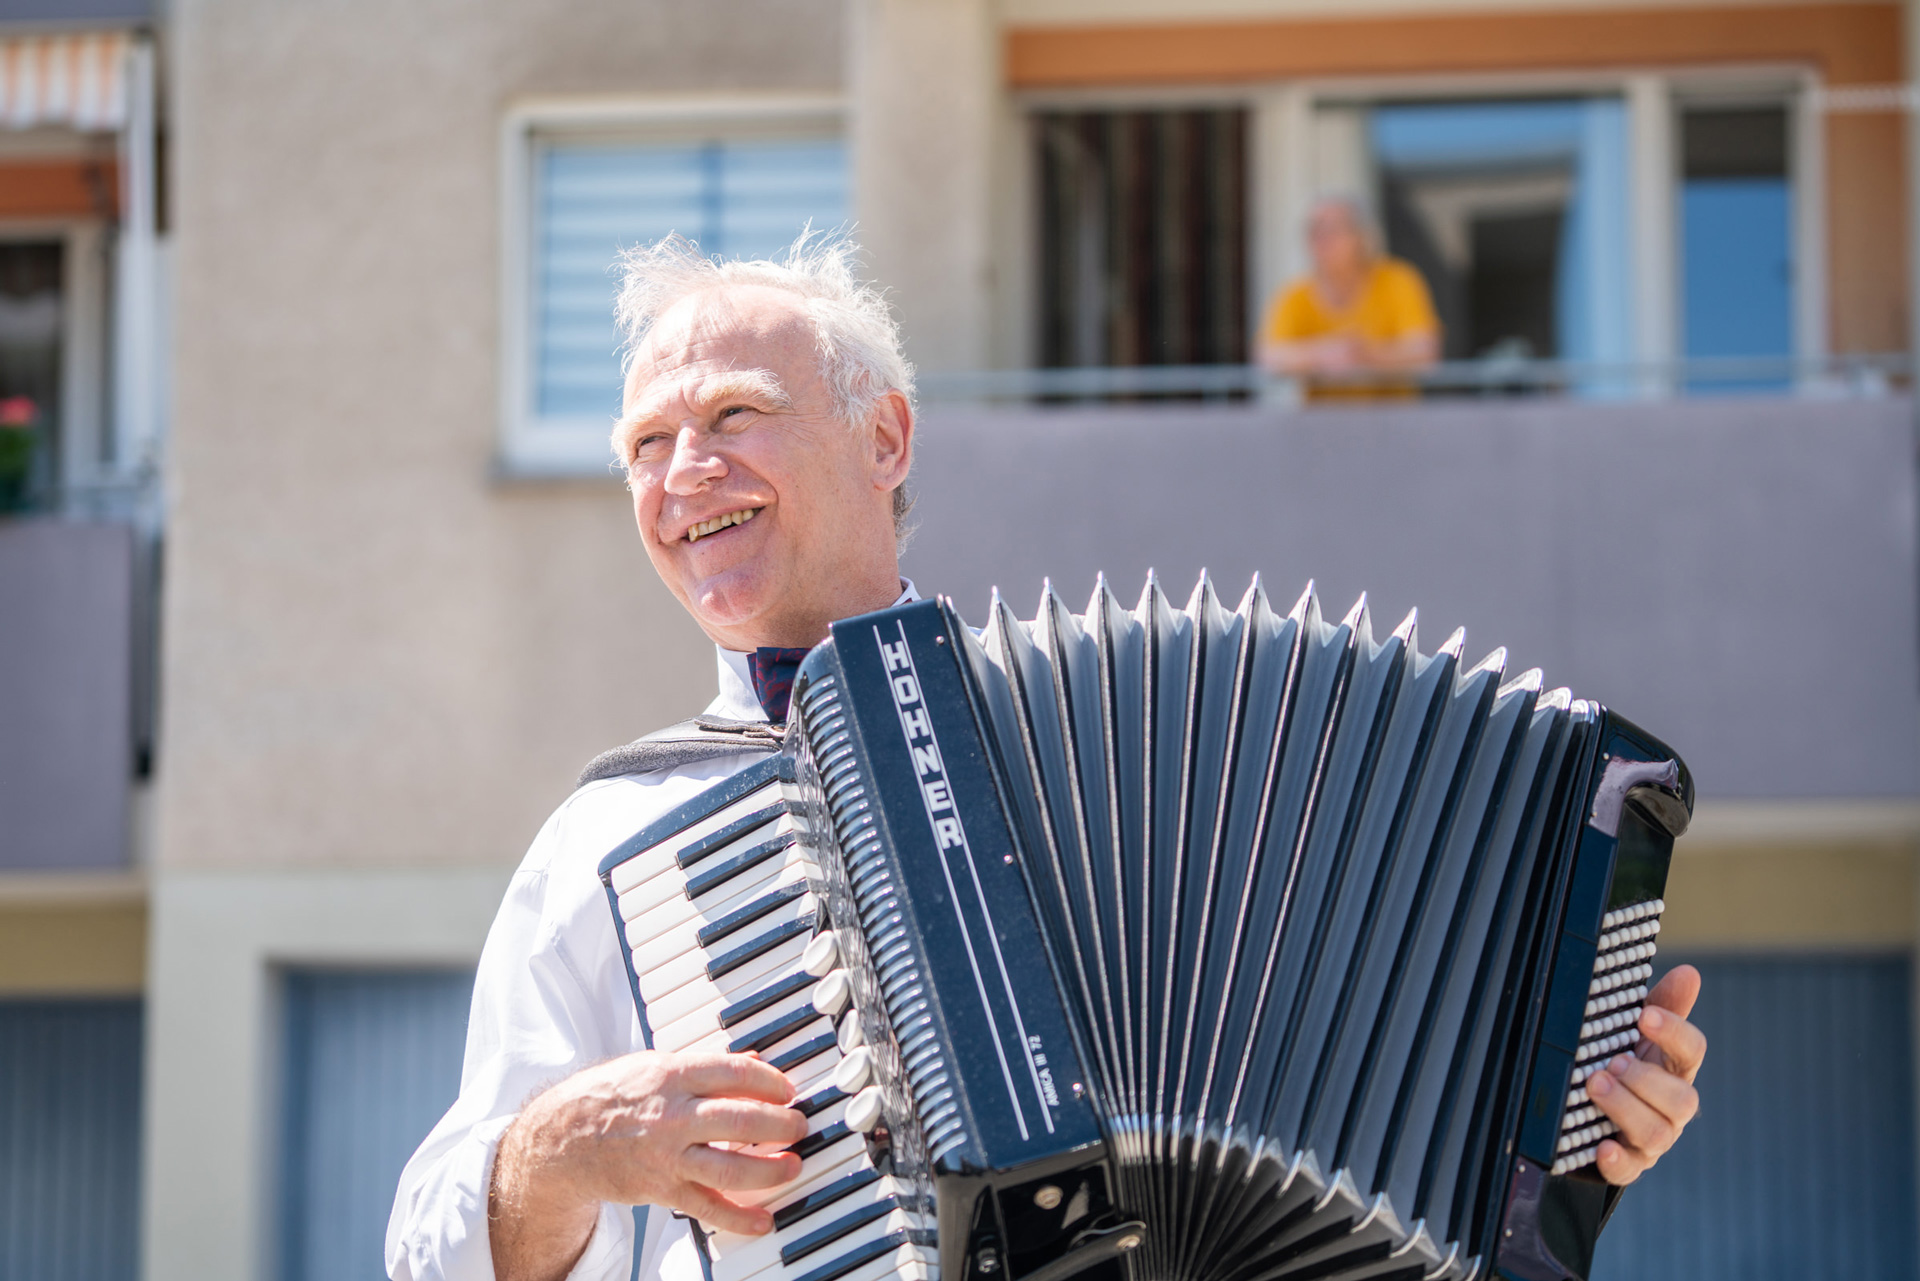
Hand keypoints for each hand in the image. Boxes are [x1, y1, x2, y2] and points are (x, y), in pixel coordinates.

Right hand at [490, 1052, 807, 1280]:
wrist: (565, 1138)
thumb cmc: (615, 1095)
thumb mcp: (656, 1065)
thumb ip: (706, 1066)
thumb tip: (753, 1060)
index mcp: (672, 1075)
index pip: (734, 1073)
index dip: (770, 1081)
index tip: (789, 1089)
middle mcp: (672, 1116)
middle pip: (740, 1120)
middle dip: (780, 1124)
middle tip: (799, 1126)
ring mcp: (668, 1156)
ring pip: (730, 1168)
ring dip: (770, 1170)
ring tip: (792, 1165)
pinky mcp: (662, 1189)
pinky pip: (707, 1208)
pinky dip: (739, 1218)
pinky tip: (764, 1220)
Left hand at [1585, 964, 1705, 1185]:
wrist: (1596, 1115)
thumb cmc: (1623, 1064)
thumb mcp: (1635, 1035)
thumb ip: (1661, 1005)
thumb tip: (1689, 972)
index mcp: (1675, 1069)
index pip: (1691, 1051)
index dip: (1673, 1032)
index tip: (1644, 1016)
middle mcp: (1671, 1107)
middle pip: (1681, 1099)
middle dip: (1646, 1079)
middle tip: (1613, 1061)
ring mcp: (1652, 1139)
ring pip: (1656, 1133)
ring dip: (1626, 1108)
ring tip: (1595, 1085)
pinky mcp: (1627, 1164)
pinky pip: (1627, 1170)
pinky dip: (1615, 1160)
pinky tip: (1601, 1145)